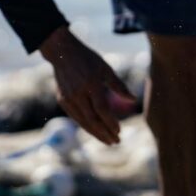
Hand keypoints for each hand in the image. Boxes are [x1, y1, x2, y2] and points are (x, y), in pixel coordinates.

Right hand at [38, 27, 135, 144]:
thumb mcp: (106, 68)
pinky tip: (95, 130)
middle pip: (92, 120)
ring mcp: (68, 98)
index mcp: (91, 85)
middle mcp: (78, 94)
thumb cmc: (88, 59)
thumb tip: (133, 99)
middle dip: (104, 133)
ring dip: (95, 133)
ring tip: (107, 141)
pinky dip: (86, 125)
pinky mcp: (62, 100)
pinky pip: (76, 117)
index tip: (119, 131)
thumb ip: (118, 85)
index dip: (111, 122)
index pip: (102, 110)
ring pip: (82, 121)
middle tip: (115, 142)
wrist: (62, 53)